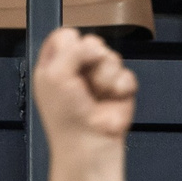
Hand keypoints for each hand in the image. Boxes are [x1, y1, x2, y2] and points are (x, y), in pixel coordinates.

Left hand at [34, 27, 134, 180]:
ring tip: (97, 95)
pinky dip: (121, 87)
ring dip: (105, 76)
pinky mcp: (119, 89)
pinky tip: (112, 99)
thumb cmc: (66, 117)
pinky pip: (127, 73)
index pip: (65, 36)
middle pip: (92, 42)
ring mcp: (99, 78)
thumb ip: (72, 50)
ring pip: (111, 56)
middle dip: (91, 60)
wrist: (90, 144)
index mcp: (54, 66)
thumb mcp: (55, 75)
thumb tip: (95, 48)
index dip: (71, 43)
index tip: (69, 59)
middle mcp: (76, 70)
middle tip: (83, 82)